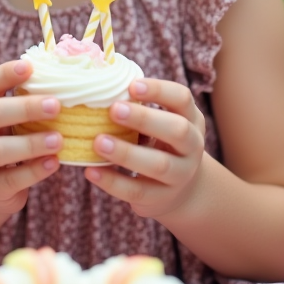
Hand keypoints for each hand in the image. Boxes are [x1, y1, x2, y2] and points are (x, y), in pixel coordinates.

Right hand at [0, 59, 63, 215]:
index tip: (29, 66)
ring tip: (59, 140)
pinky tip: (54, 163)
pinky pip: (10, 179)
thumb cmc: (10, 144)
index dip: (5, 74)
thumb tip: (69, 78)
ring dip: (29, 143)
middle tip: (56, 105)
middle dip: (24, 108)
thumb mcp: (12, 121)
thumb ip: (29, 102)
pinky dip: (34, 171)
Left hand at [84, 78, 206, 218]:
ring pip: (159, 164)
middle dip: (145, 119)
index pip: (182, 99)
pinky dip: (112, 182)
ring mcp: (180, 175)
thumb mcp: (160, 124)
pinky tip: (91, 171)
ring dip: (126, 152)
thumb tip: (96, 85)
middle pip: (177, 130)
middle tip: (113, 110)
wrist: (182, 191)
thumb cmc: (160, 144)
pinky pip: (137, 191)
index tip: (132, 86)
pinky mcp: (162, 199)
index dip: (159, 90)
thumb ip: (138, 107)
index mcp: (190, 119)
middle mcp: (192, 146)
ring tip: (98, 142)